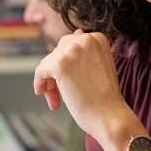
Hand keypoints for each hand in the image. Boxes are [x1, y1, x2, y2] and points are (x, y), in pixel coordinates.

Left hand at [33, 30, 139, 145]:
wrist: (110, 116)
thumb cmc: (106, 98)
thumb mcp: (100, 65)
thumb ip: (86, 51)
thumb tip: (76, 33)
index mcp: (98, 38)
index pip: (70, 45)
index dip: (68, 65)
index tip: (72, 82)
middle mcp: (86, 39)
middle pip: (58, 52)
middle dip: (56, 72)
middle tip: (61, 93)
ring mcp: (72, 50)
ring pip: (48, 62)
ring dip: (50, 82)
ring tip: (58, 100)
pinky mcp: (60, 64)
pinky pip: (40, 71)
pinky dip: (41, 84)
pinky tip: (49, 98)